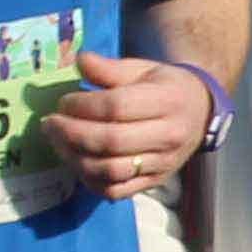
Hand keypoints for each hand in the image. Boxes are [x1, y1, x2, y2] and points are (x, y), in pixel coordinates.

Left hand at [52, 45, 211, 196]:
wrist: (200, 113)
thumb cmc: (165, 86)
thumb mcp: (142, 69)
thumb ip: (110, 68)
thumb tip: (79, 60)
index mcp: (167, 101)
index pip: (116, 107)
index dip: (82, 105)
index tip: (64, 102)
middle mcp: (169, 136)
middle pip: (110, 141)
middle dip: (71, 133)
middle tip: (50, 123)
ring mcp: (162, 164)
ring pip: (111, 170)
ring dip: (76, 158)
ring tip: (59, 143)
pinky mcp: (154, 183)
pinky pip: (116, 191)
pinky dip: (90, 181)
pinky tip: (77, 162)